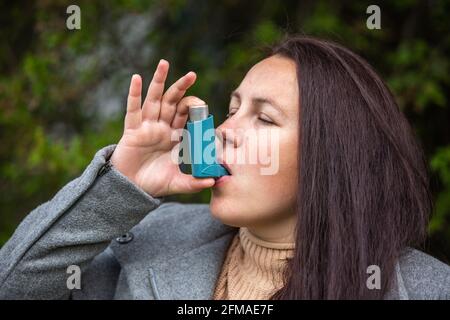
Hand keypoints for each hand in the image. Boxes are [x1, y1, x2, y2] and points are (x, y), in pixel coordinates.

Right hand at [110, 59, 214, 196]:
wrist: (131, 189)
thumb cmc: (154, 183)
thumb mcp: (178, 183)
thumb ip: (195, 182)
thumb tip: (214, 181)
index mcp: (174, 136)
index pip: (185, 115)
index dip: (193, 107)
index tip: (203, 104)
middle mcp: (161, 127)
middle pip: (172, 102)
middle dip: (181, 87)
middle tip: (192, 74)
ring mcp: (146, 127)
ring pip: (153, 100)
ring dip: (158, 81)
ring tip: (164, 63)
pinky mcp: (132, 131)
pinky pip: (133, 110)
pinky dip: (134, 94)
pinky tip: (137, 78)